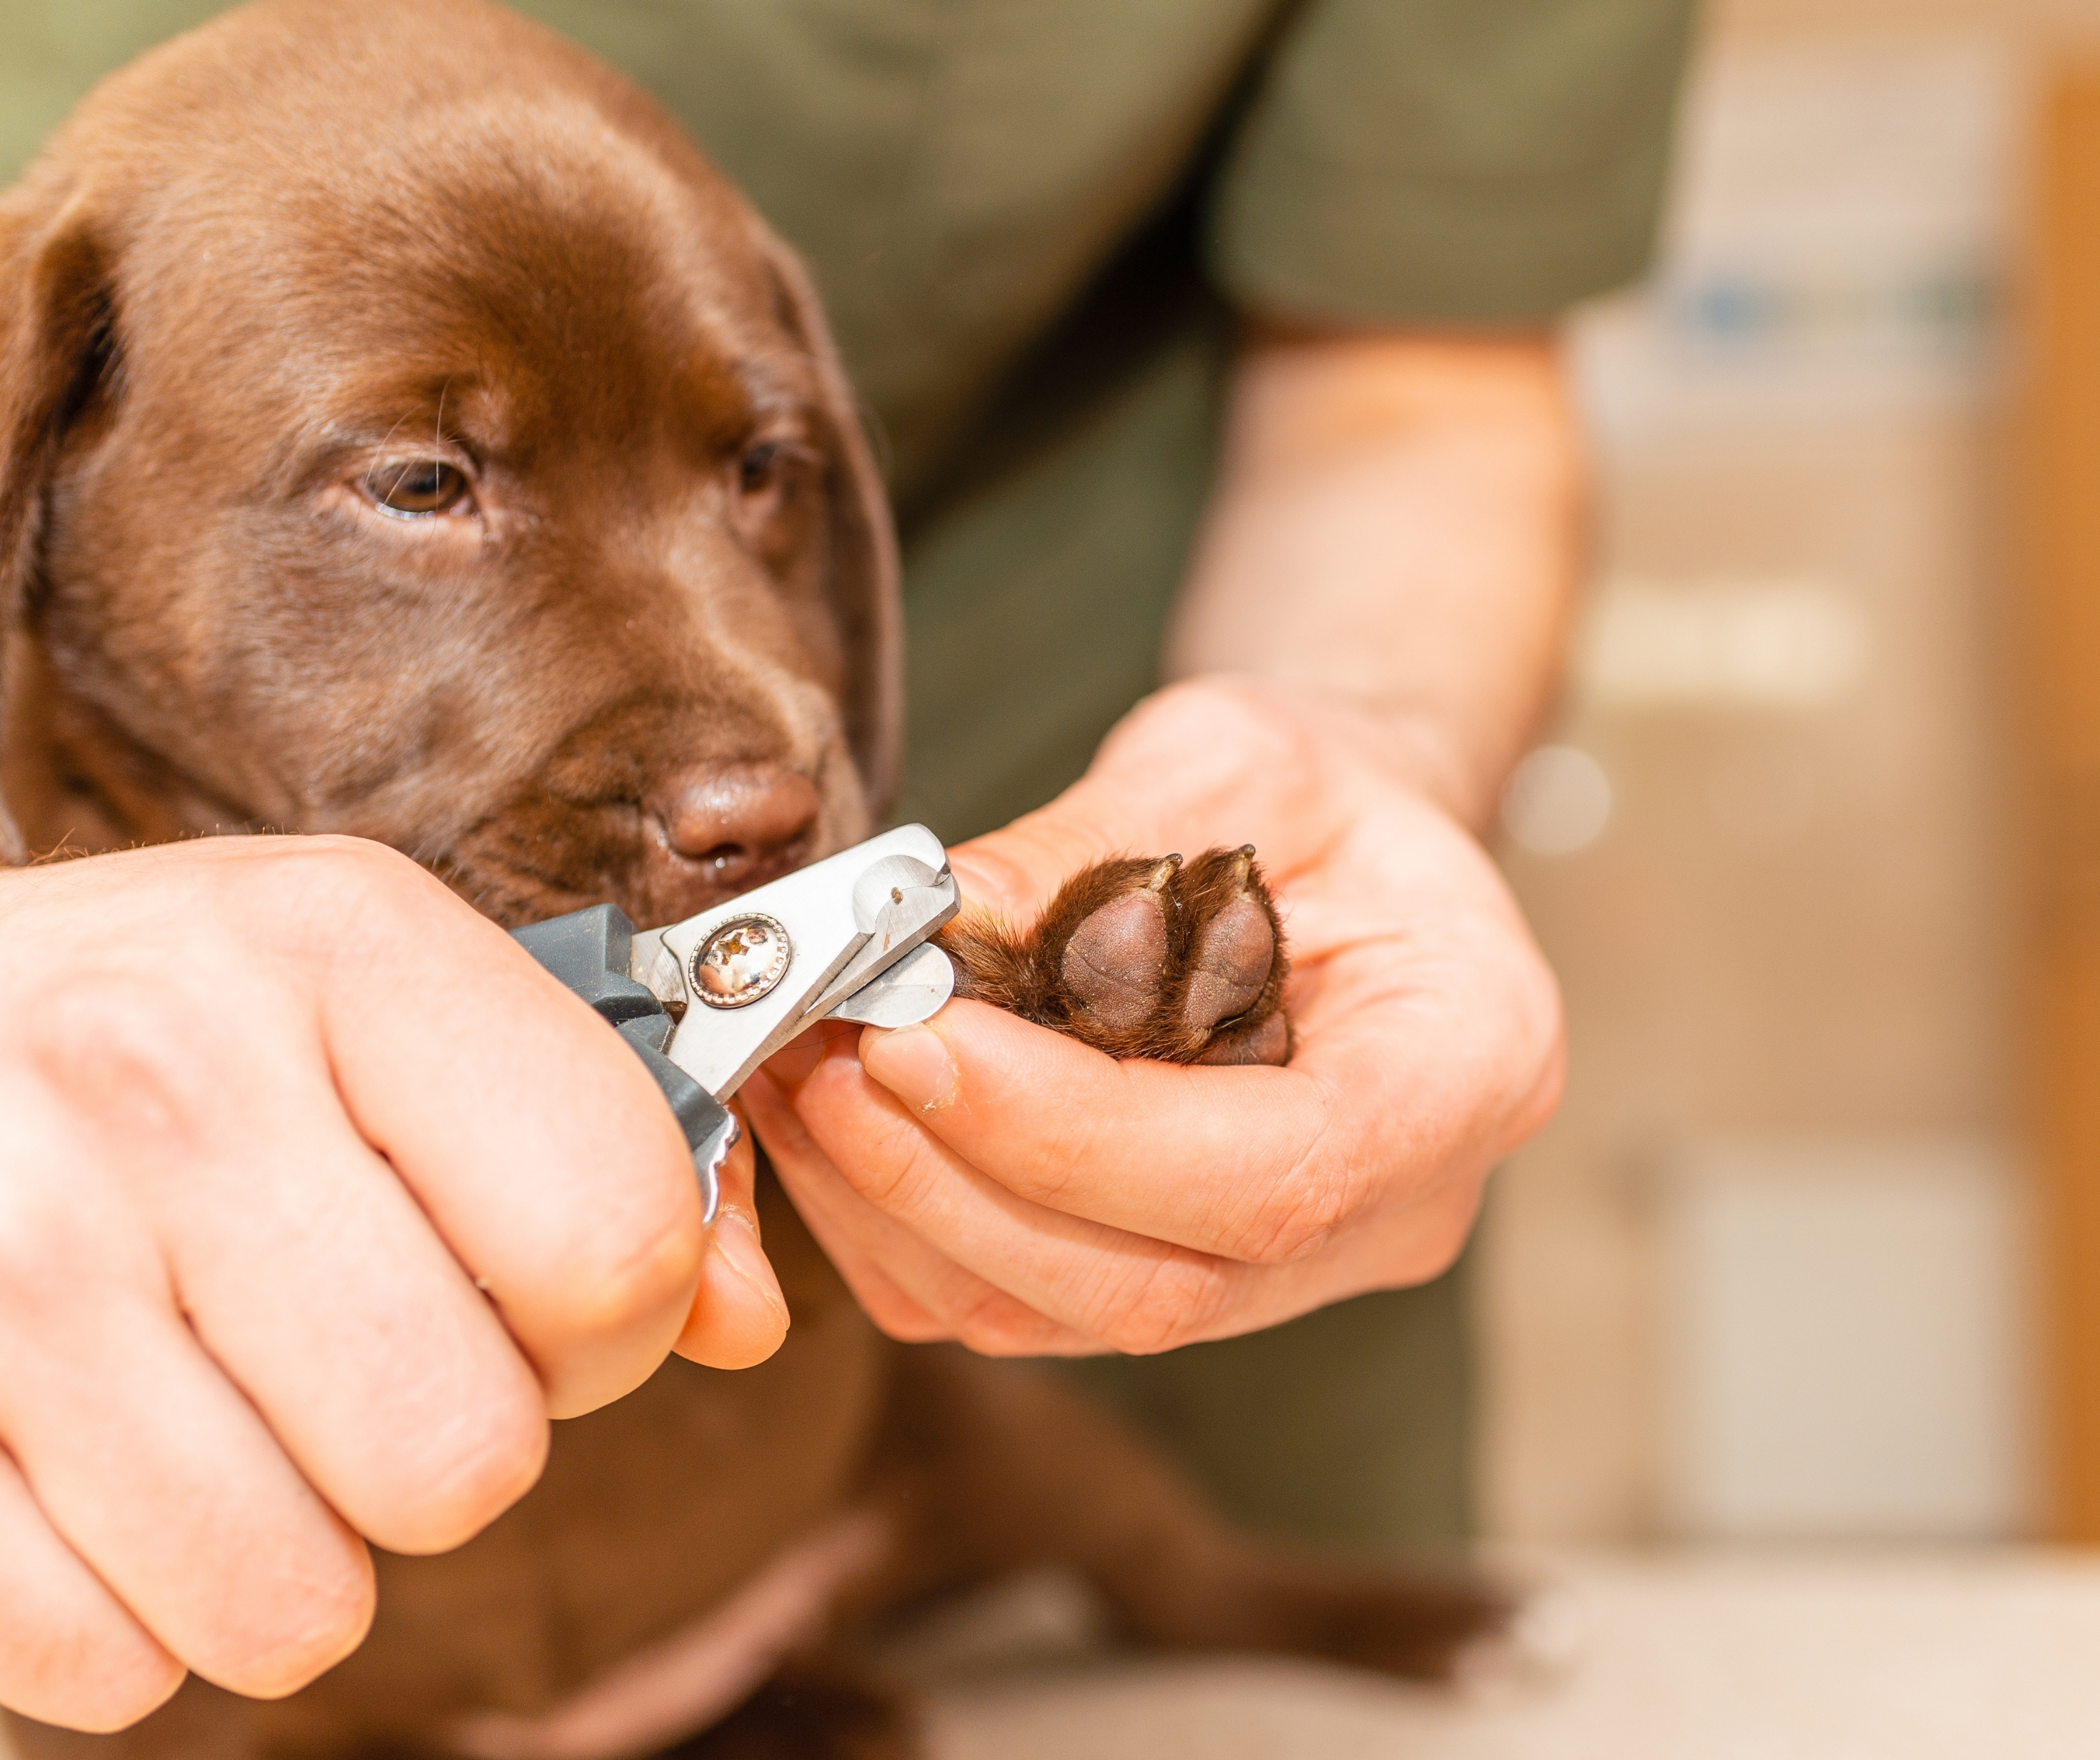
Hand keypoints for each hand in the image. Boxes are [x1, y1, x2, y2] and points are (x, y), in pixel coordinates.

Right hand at [0, 836, 785, 1732]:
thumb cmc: (176, 1017)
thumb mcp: (388, 995)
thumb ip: (605, 1149)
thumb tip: (746, 1322)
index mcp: (345, 947)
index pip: (614, 1240)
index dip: (616, 1318)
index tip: (545, 1299)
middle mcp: (168, 1076)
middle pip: (468, 1454)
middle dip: (458, 1444)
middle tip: (379, 1361)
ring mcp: (9, 1247)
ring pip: (293, 1602)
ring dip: (299, 1551)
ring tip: (244, 1415)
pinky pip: (106, 1661)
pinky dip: (137, 1612)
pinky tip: (111, 1466)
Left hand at [742, 678, 1563, 1355]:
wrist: (1345, 852)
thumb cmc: (1319, 792)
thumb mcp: (1234, 757)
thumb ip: (1094, 845)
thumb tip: (922, 925)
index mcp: (1465, 1073)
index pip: (1274, 1178)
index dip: (1078, 1136)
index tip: (918, 1039)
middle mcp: (1390, 1212)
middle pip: (1158, 1286)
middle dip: (960, 1182)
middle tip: (827, 1058)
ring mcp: (1286, 1273)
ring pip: (1070, 1318)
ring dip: (905, 1210)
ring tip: (801, 1073)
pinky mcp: (1181, 1274)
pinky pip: (1023, 1307)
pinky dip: (904, 1229)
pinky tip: (830, 1122)